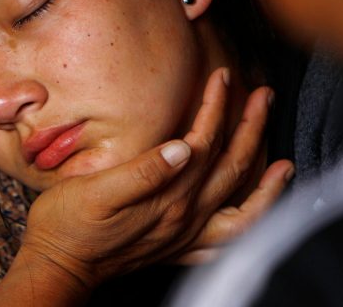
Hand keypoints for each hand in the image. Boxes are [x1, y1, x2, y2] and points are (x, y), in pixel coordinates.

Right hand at [11, 68, 292, 297]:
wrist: (57, 265)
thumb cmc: (67, 224)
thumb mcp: (95, 190)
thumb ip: (142, 171)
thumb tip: (182, 148)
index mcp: (166, 196)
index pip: (204, 142)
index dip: (216, 107)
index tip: (222, 77)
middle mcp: (183, 217)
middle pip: (231, 167)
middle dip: (251, 127)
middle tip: (264, 96)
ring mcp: (182, 234)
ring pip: (240, 208)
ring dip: (265, 184)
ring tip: (285, 164)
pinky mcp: (175, 247)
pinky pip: (224, 241)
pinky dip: (248, 227)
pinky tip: (256, 216)